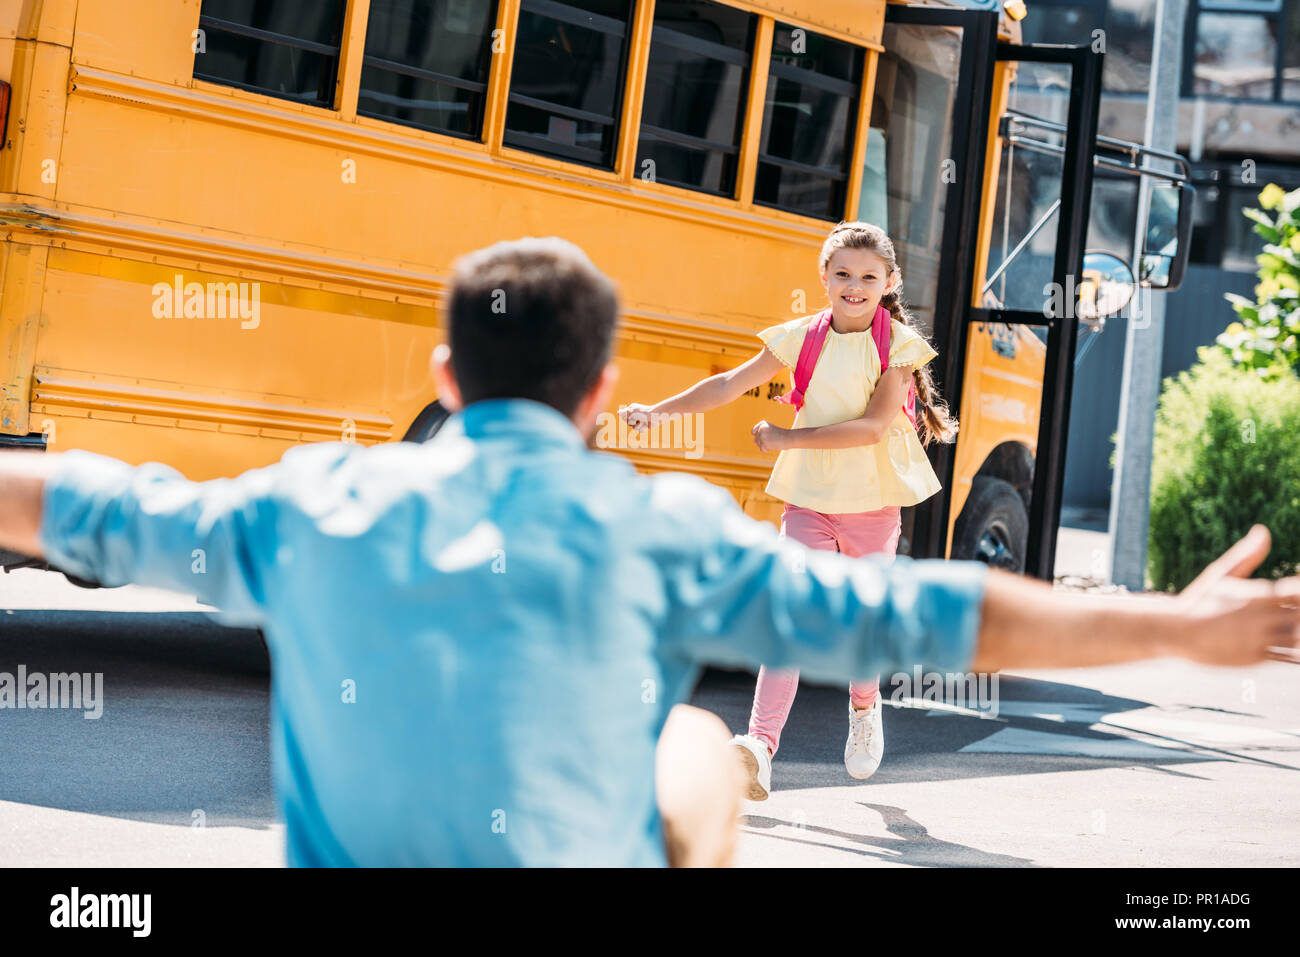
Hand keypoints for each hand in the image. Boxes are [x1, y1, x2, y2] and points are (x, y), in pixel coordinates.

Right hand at [619, 403, 654, 431]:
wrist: (656, 417)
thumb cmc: (644, 413)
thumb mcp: (632, 412)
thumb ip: (624, 413)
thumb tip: (618, 412)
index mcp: (632, 409)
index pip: (624, 417)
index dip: (626, 419)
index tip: (630, 417)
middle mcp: (635, 415)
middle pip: (628, 423)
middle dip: (633, 422)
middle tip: (638, 419)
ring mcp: (640, 420)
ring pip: (634, 427)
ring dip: (638, 426)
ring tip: (643, 422)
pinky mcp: (644, 425)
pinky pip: (640, 430)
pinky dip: (643, 428)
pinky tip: (646, 425)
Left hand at [751, 420, 788, 452]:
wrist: (789, 438)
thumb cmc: (781, 434)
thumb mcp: (770, 430)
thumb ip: (760, 434)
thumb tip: (754, 441)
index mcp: (762, 423)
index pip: (753, 432)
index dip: (760, 435)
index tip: (767, 435)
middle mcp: (761, 428)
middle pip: (756, 439)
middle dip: (763, 441)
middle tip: (772, 439)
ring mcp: (762, 436)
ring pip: (758, 444)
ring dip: (765, 445)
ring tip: (773, 441)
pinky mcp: (763, 443)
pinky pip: (761, 449)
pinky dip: (767, 449)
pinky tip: (773, 445)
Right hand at [1174, 525, 1299, 665]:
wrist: (1177, 632)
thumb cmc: (1199, 600)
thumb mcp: (1221, 574)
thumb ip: (1247, 555)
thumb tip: (1263, 531)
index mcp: (1259, 595)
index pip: (1297, 591)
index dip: (1297, 592)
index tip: (1288, 593)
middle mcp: (1263, 619)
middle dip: (1298, 613)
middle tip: (1286, 611)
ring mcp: (1260, 640)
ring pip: (1298, 638)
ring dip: (1296, 633)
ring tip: (1283, 627)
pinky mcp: (1255, 659)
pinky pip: (1286, 657)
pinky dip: (1290, 652)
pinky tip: (1283, 644)